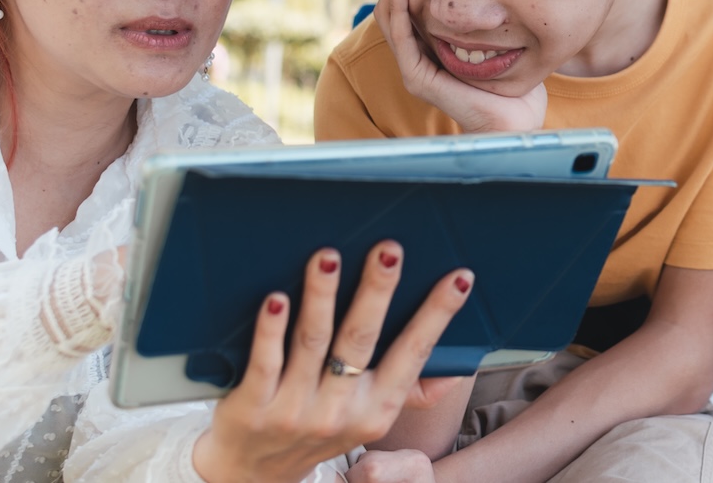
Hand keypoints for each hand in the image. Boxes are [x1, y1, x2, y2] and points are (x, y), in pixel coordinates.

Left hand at [192, 243, 472, 482]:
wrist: (253, 473)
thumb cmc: (317, 429)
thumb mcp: (369, 419)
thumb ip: (410, 392)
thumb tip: (456, 373)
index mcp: (377, 409)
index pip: (414, 353)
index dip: (438, 315)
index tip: (459, 278)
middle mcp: (339, 411)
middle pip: (361, 340)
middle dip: (377, 292)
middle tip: (388, 251)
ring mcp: (294, 410)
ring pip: (313, 342)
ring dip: (322, 296)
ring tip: (329, 257)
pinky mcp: (252, 408)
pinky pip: (264, 363)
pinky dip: (271, 330)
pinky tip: (277, 299)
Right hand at [375, 0, 546, 131]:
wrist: (515, 120)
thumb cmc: (513, 86)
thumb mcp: (499, 42)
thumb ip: (490, 22)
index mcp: (433, 53)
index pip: (408, 13)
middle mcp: (419, 61)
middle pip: (393, 15)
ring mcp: (416, 71)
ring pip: (390, 23)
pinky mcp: (418, 79)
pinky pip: (402, 39)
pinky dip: (400, 12)